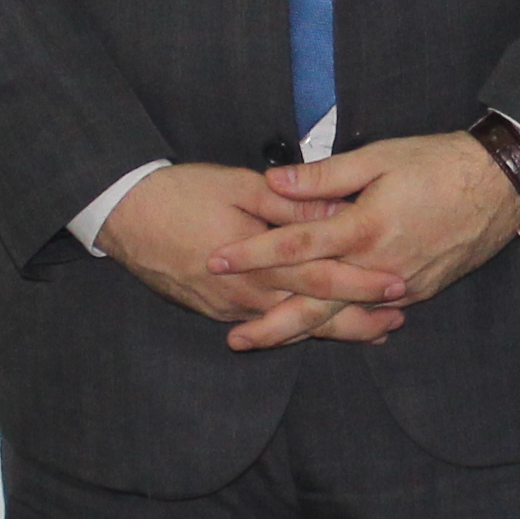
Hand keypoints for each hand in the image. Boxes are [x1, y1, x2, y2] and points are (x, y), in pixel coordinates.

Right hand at [104, 160, 404, 350]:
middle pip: (311, 314)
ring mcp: (228, 308)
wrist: (123, 215)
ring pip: (289, 326)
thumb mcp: (238, 186)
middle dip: (357, 322)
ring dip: (331, 330)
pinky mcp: (215, 312)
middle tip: (396, 324)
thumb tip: (335, 210)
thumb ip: (290, 203)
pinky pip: (264, 324)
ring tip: (371, 332)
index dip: (361, 284)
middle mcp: (245, 293)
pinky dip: (295, 328)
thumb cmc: (181, 192)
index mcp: (256, 259)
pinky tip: (316, 326)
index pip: (321, 276)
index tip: (396, 285)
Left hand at [209, 131, 519, 336]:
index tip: (218, 259)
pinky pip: (371, 312)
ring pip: (342, 316)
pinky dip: (344, 322)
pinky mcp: (418, 291)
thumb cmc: (438, 163)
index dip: (253, 253)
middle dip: (270, 323)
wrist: (501, 186)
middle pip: (314, 304)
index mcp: (363, 228)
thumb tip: (273, 180)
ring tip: (264, 341)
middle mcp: (378, 266)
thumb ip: (324, 177)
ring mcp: (400, 285)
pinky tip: (319, 330)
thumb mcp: (379, 158)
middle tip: (233, 338)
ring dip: (301, 331)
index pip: (295, 245)